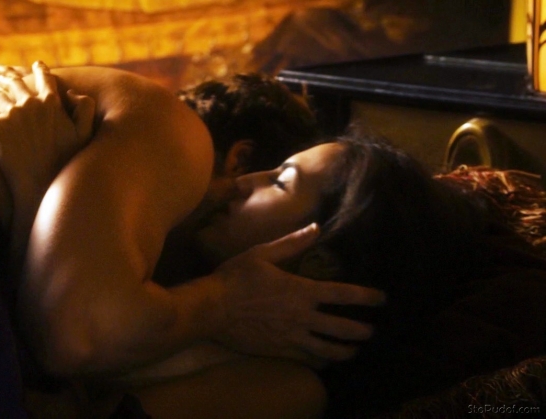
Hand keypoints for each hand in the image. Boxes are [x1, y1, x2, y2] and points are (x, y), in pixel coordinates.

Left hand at [0, 61, 94, 209]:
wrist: (40, 184)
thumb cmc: (66, 163)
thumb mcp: (85, 133)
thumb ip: (85, 108)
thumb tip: (71, 93)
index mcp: (51, 102)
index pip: (44, 78)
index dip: (40, 70)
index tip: (37, 65)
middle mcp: (29, 103)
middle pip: (15, 82)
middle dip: (9, 77)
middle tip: (3, 76)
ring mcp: (10, 114)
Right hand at [207, 224, 385, 366]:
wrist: (211, 309)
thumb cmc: (235, 278)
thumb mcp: (262, 254)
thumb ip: (292, 244)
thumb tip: (315, 227)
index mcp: (301, 291)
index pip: (343, 294)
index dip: (366, 297)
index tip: (382, 299)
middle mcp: (302, 317)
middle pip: (343, 328)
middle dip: (362, 331)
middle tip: (371, 331)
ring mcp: (292, 337)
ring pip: (329, 350)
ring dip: (346, 351)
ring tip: (354, 351)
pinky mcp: (280, 350)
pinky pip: (307, 360)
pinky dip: (320, 362)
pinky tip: (324, 361)